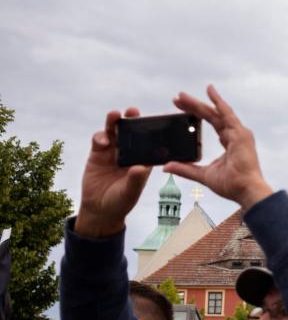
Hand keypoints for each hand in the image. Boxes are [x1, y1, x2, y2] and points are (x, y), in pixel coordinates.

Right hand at [76, 108, 152, 237]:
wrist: (99, 208)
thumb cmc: (120, 201)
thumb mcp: (130, 193)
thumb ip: (135, 180)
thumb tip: (140, 167)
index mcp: (144, 160)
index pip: (150, 142)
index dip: (153, 131)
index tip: (156, 121)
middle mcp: (130, 152)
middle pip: (132, 132)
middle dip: (132, 120)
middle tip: (133, 111)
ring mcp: (113, 151)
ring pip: (115, 131)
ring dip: (115, 121)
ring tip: (116, 115)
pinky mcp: (98, 152)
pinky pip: (99, 139)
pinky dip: (100, 136)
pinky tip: (103, 141)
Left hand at [164, 85, 272, 209]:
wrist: (245, 190)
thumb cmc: (231, 185)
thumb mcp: (203, 175)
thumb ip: (186, 169)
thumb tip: (166, 167)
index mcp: (229, 142)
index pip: (212, 124)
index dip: (196, 115)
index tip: (181, 108)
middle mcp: (235, 135)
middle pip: (211, 116)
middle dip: (193, 106)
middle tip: (177, 99)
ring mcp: (239, 133)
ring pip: (215, 113)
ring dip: (199, 103)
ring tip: (182, 96)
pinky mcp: (240, 134)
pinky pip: (226, 114)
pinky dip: (218, 102)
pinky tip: (209, 92)